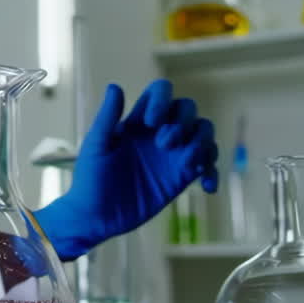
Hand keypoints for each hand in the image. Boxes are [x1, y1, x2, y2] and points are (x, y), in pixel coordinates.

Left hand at [39, 79, 217, 259]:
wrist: (97, 216)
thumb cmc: (90, 179)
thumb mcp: (96, 147)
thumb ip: (107, 117)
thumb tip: (115, 86)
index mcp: (137, 121)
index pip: (161, 92)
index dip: (163, 99)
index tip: (151, 122)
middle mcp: (158, 133)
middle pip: (188, 109)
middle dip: (183, 122)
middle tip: (164, 145)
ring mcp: (172, 154)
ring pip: (204, 132)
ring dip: (202, 143)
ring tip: (189, 165)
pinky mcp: (182, 176)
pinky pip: (208, 165)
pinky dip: (213, 171)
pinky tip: (206, 186)